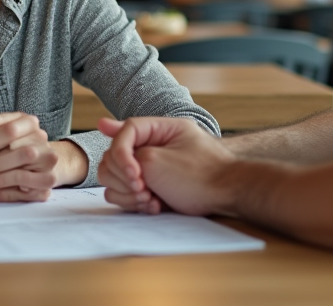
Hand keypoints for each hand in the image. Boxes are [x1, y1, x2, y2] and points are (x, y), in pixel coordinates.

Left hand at [0, 113, 82, 201]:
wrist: (36, 159)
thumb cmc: (11, 143)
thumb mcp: (0, 130)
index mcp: (31, 125)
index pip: (12, 129)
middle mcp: (43, 143)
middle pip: (22, 153)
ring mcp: (47, 165)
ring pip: (23, 174)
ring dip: (0, 180)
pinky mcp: (46, 184)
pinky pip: (27, 193)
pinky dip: (7, 194)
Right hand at [98, 117, 235, 216]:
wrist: (228, 198)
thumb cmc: (200, 176)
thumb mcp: (158, 161)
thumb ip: (127, 152)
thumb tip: (104, 125)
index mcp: (161, 129)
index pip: (125, 131)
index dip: (121, 153)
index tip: (133, 174)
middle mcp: (155, 145)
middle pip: (114, 157)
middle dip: (125, 177)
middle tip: (144, 189)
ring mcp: (152, 168)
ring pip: (117, 178)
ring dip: (129, 193)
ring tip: (149, 200)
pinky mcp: (152, 188)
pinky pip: (128, 194)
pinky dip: (136, 202)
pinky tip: (154, 206)